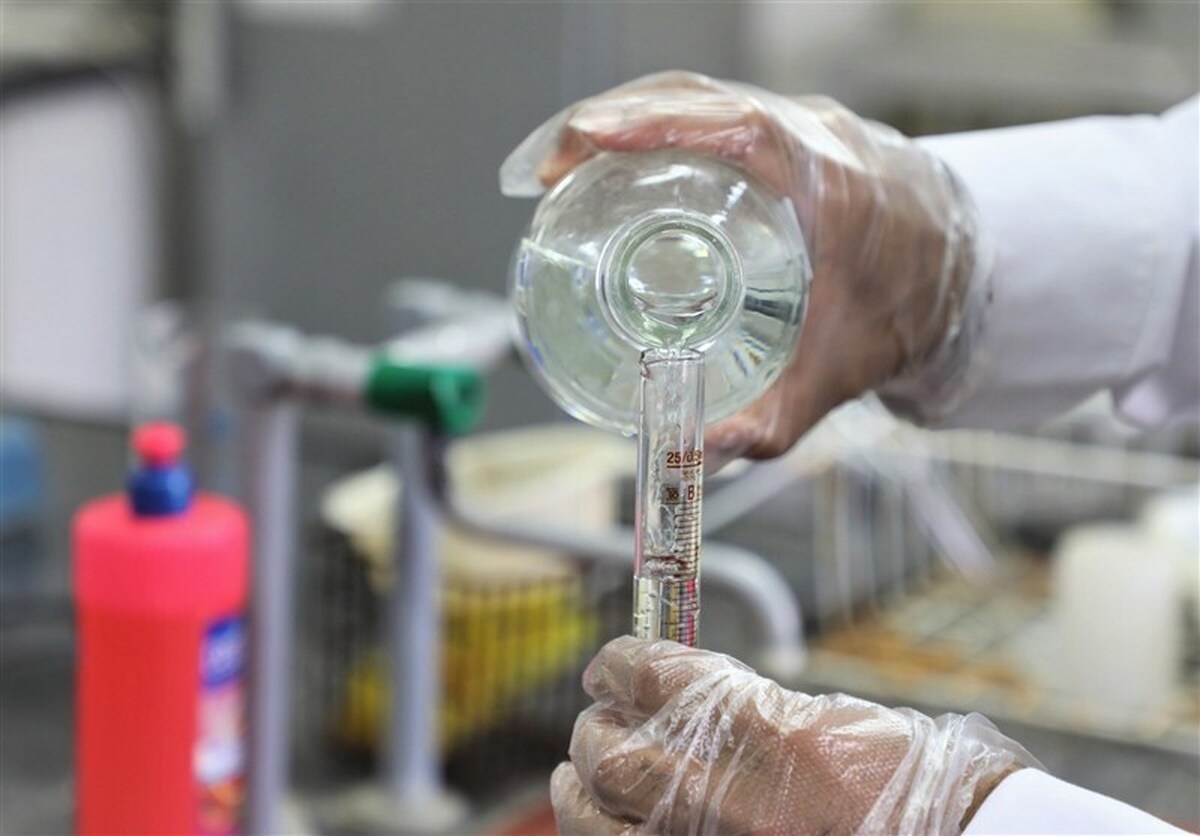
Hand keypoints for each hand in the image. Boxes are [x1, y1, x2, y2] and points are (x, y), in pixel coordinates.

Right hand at [502, 72, 990, 459]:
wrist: (962, 271)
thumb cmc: (906, 308)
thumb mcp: (835, 373)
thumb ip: (768, 420)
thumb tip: (693, 450)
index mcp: (827, 183)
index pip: (733, 126)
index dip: (652, 124)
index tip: (586, 141)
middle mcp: (812, 138)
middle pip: (695, 99)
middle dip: (606, 123)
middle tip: (544, 172)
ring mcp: (800, 125)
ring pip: (698, 97)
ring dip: (623, 120)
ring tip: (561, 166)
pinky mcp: (787, 131)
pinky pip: (711, 108)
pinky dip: (654, 125)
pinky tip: (614, 162)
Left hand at [551, 637, 1035, 834]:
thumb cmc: (910, 783)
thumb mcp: (832, 719)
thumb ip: (752, 708)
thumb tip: (690, 696)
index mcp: (755, 723)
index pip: (645, 672)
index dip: (618, 664)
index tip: (612, 666)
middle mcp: (717, 786)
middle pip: (606, 747)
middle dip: (595, 726)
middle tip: (599, 720)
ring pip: (590, 812)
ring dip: (577, 787)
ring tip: (578, 775)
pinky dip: (604, 833)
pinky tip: (606, 823)